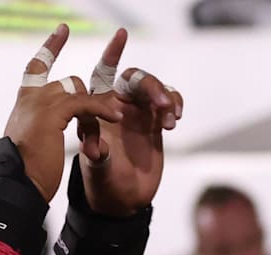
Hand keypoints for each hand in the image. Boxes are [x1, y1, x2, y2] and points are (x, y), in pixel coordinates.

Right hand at [4, 24, 123, 201]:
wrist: (17, 184)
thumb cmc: (25, 173)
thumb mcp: (33, 142)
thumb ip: (40, 125)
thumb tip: (47, 125)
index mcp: (24, 104)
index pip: (36, 67)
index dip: (50, 48)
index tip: (62, 30)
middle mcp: (30, 99)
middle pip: (67, 82)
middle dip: (90, 97)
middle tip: (109, 112)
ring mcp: (40, 103)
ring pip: (78, 91)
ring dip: (98, 106)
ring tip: (113, 118)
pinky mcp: (53, 113)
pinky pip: (85, 102)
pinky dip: (101, 109)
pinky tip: (113, 116)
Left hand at [76, 28, 184, 215]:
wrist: (122, 202)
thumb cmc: (102, 185)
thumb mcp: (96, 172)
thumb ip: (98, 157)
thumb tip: (96, 147)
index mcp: (97, 111)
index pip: (101, 76)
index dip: (111, 54)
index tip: (120, 35)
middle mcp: (116, 107)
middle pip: (133, 78)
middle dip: (148, 84)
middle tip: (160, 104)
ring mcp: (137, 114)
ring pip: (153, 88)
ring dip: (163, 95)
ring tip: (170, 118)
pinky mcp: (155, 123)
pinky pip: (168, 101)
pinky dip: (173, 103)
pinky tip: (174, 119)